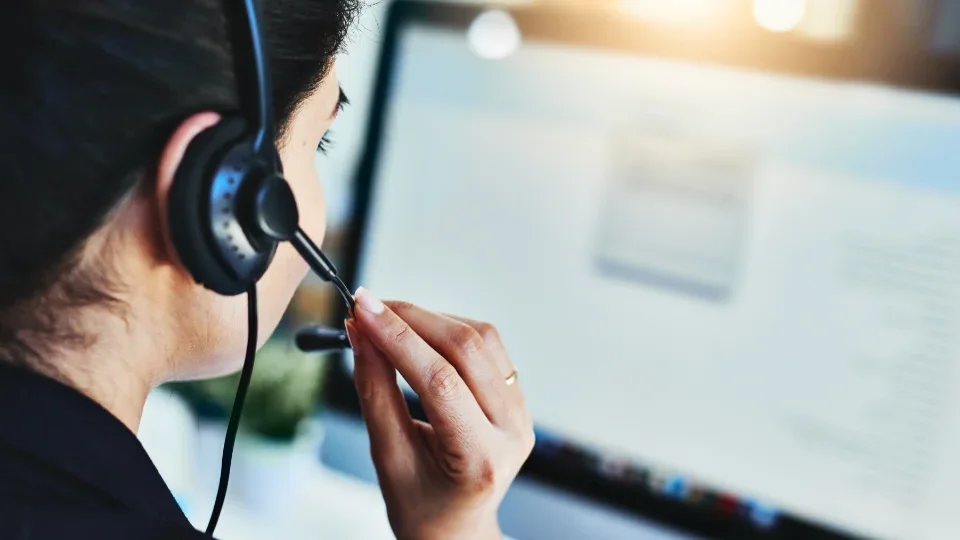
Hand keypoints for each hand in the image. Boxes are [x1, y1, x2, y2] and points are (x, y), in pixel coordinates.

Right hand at [345, 288, 534, 539]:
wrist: (456, 529)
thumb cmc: (421, 505)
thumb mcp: (388, 457)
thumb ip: (375, 393)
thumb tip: (361, 334)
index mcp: (481, 458)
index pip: (440, 382)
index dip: (397, 339)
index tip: (362, 311)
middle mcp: (512, 431)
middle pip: (466, 350)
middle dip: (412, 319)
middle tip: (367, 308)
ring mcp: (521, 412)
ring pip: (481, 339)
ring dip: (431, 319)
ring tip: (388, 319)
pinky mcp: (516, 397)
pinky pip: (488, 346)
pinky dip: (449, 329)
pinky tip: (419, 333)